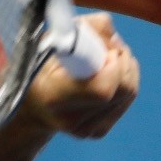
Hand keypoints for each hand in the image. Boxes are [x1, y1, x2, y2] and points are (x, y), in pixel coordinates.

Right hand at [25, 13, 137, 138]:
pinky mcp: (97, 131)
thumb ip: (84, 29)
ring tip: (107, 56)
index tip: (105, 48)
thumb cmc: (39, 66)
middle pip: (123, 89)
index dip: (113, 64)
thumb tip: (113, 36)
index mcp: (53, 96)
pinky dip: (125, 80)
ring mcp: (85, 129)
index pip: (103, 89)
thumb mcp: (51, 40)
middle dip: (123, 60)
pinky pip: (127, 100)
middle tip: (109, 46)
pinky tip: (107, 73)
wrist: (31, 104)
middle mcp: (70, 119)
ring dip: (126, 67)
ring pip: (129, 92)